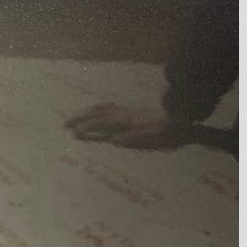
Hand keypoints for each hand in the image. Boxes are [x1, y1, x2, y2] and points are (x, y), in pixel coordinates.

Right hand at [64, 102, 195, 150]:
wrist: (181, 116)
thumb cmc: (167, 132)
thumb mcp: (152, 138)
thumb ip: (133, 138)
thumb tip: (113, 141)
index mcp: (126, 121)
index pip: (102, 124)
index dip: (87, 129)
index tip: (74, 134)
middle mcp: (123, 113)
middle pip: (97, 114)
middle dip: (80, 118)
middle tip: (65, 124)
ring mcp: (126, 109)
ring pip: (102, 108)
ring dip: (87, 112)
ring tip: (76, 116)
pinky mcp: (131, 109)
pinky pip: (110, 105)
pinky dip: (99, 107)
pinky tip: (98, 109)